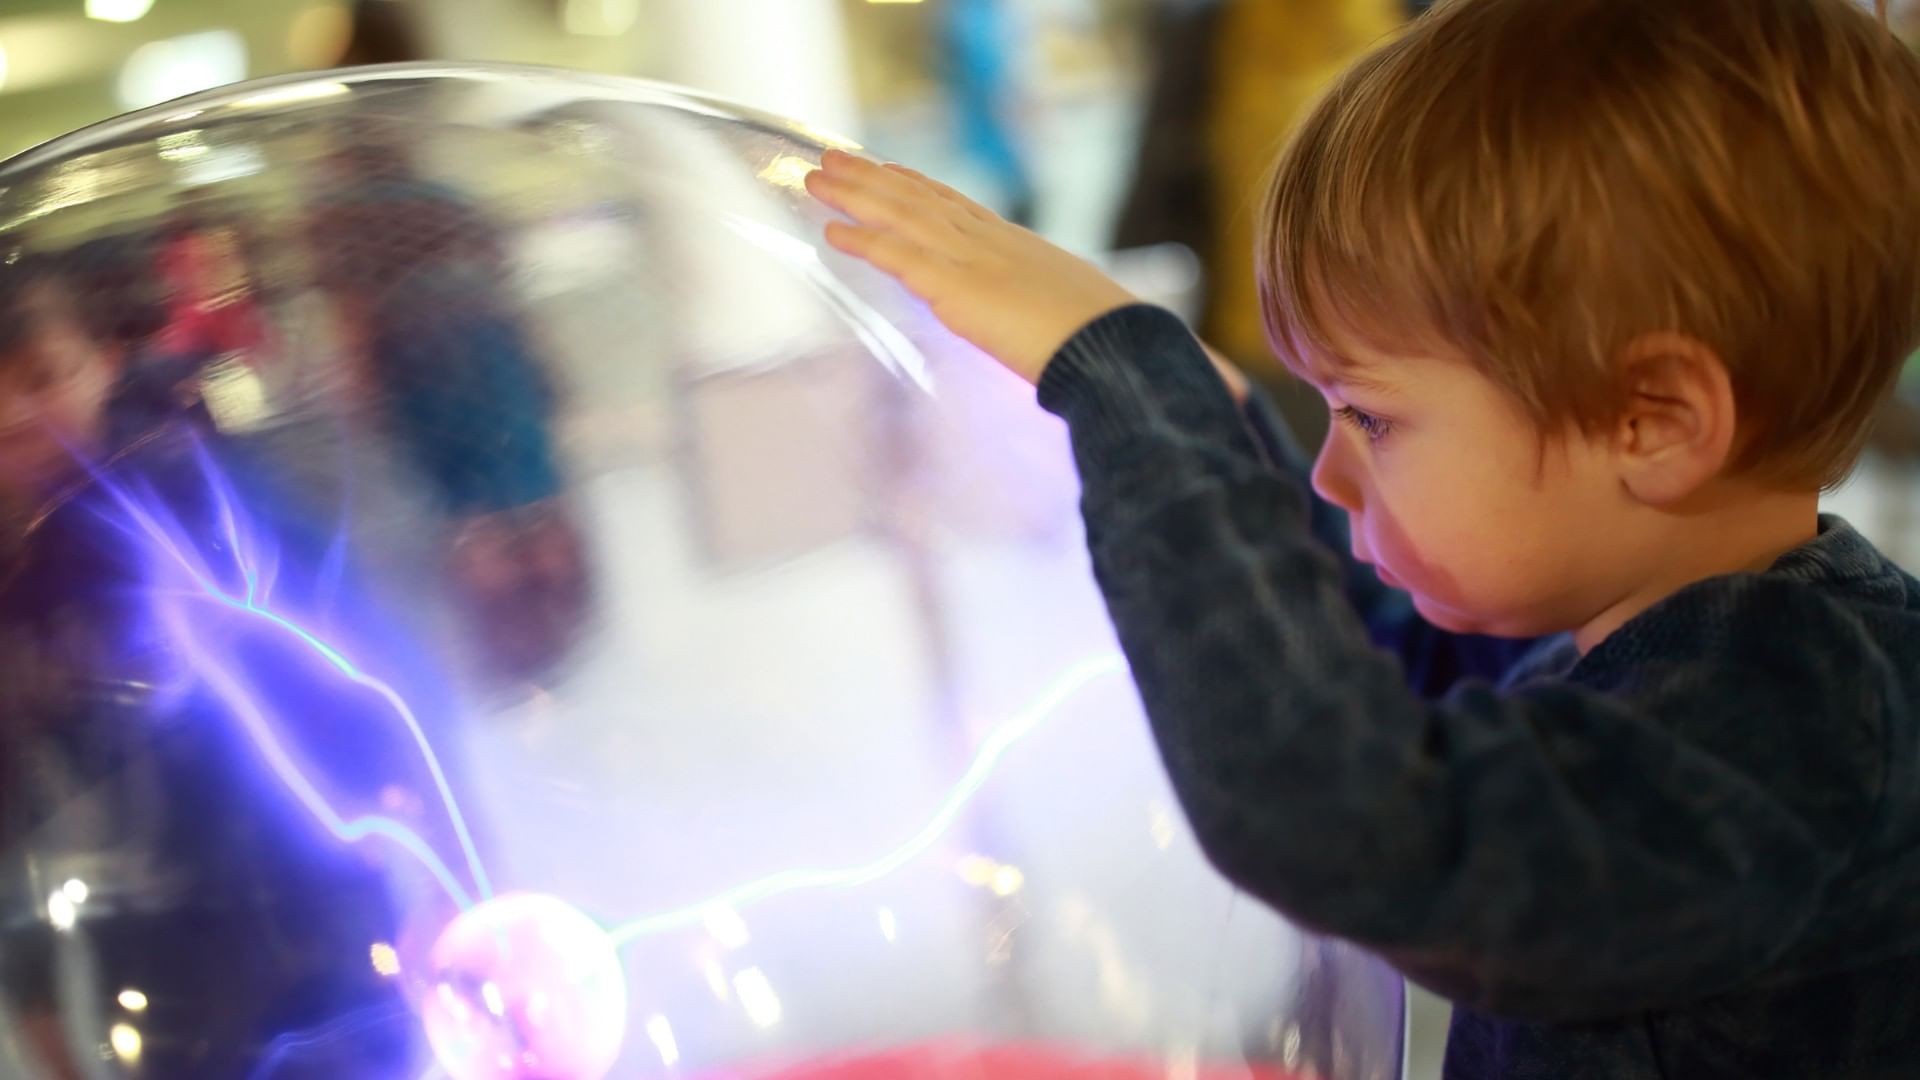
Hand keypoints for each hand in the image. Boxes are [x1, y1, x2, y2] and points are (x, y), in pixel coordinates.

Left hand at [805, 149, 1137, 384]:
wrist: (1114, 346)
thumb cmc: (1104, 341)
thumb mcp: (1068, 313)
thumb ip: (1042, 310)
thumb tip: (1045, 328)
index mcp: (1016, 245)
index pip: (956, 205)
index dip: (918, 185)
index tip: (890, 169)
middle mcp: (989, 241)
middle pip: (919, 198)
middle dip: (874, 177)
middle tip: (834, 157)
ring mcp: (971, 260)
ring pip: (901, 215)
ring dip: (855, 194)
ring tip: (817, 176)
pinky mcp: (955, 287)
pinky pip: (897, 256)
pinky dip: (863, 240)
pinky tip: (832, 230)